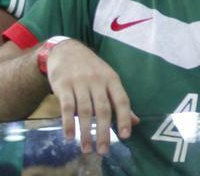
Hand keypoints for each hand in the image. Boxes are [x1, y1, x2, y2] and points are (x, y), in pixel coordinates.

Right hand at [46, 39, 139, 154]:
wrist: (66, 50)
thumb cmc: (91, 68)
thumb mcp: (108, 79)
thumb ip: (119, 101)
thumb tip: (135, 122)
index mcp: (112, 79)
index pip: (121, 100)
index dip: (124, 118)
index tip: (125, 136)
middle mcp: (97, 80)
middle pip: (103, 109)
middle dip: (104, 131)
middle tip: (103, 150)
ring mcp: (80, 82)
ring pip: (85, 110)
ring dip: (86, 132)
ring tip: (86, 148)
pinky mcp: (63, 85)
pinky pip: (67, 106)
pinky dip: (68, 122)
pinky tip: (69, 136)